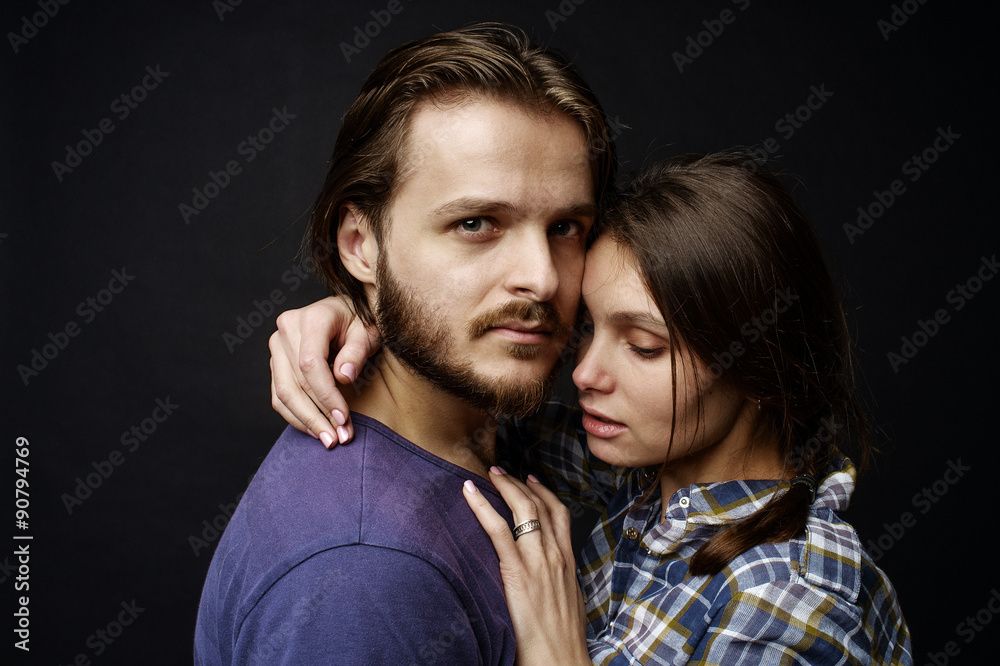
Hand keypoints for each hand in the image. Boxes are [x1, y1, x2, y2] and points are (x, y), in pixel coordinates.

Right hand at [268, 296, 379, 446]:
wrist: (347, 313)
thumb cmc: (360, 322)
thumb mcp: (368, 332)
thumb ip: (357, 351)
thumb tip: (343, 377)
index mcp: (311, 318)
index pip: (310, 363)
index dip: (326, 395)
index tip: (343, 418)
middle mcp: (287, 330)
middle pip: (295, 382)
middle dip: (317, 415)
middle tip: (337, 438)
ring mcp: (278, 346)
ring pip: (283, 392)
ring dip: (305, 420)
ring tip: (328, 439)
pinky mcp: (276, 362)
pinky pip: (279, 395)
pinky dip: (295, 416)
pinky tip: (315, 430)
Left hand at [464, 469, 589, 665]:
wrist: (562, 662)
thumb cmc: (562, 641)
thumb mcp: (568, 603)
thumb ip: (558, 582)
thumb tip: (545, 578)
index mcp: (568, 562)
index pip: (560, 514)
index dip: (545, 492)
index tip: (532, 480)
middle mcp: (555, 555)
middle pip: (540, 505)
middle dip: (519, 483)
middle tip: (502, 471)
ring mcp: (538, 562)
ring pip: (522, 509)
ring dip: (503, 486)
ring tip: (487, 474)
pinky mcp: (517, 573)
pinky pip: (497, 530)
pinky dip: (482, 507)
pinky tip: (469, 493)